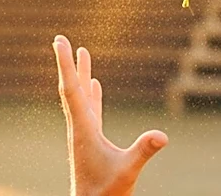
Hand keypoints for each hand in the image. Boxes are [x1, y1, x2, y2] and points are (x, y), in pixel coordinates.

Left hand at [53, 35, 167, 195]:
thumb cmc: (108, 194)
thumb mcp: (127, 170)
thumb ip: (142, 151)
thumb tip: (161, 136)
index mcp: (83, 129)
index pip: (72, 89)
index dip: (66, 64)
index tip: (59, 42)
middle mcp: (80, 127)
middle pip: (72, 88)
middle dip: (68, 63)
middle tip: (61, 39)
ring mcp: (85, 133)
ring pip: (81, 96)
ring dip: (80, 73)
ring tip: (82, 52)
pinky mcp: (92, 140)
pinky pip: (90, 107)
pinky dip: (91, 91)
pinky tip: (94, 84)